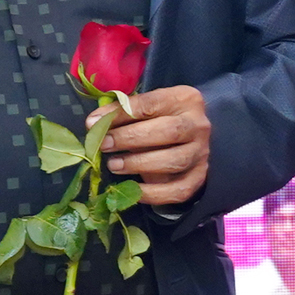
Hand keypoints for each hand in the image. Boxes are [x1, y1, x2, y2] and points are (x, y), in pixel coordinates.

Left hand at [103, 85, 211, 205]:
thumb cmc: (158, 120)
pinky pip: (178, 190)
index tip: (93, 123)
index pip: (151, 104)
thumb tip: (94, 124)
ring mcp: (201, 153)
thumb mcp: (144, 109)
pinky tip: (132, 190)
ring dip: (139, 164)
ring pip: (174, 161)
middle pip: (168, 131)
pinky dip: (153, 193)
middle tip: (104, 145)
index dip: (120, 114)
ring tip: (114, 165)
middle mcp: (199, 125)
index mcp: (185, 100)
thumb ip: (122, 112)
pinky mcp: (199, 177)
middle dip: (130, 139)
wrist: (188, 140)